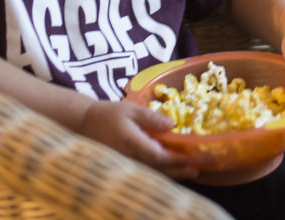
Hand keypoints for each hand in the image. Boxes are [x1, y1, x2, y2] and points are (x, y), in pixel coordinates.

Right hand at [79, 99, 197, 179]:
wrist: (87, 125)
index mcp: (132, 142)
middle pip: (158, 170)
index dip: (176, 159)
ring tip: (192, 173)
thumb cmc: (110, 114)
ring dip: (173, 175)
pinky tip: (175, 172)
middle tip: (197, 169)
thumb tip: (172, 125)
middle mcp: (130, 158)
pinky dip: (162, 174)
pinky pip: (147, 174)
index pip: (157, 156)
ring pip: (154, 175)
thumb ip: (151, 118)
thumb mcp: (131, 109)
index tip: (192, 158)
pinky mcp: (127, 167)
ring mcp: (128, 165)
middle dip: (179, 170)